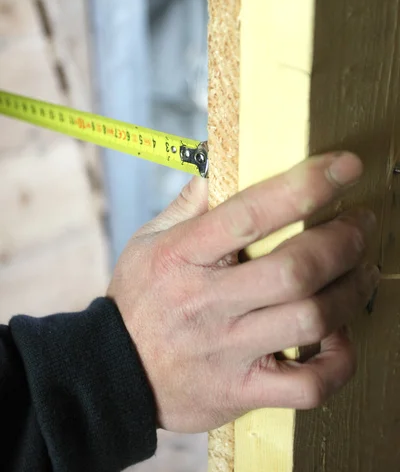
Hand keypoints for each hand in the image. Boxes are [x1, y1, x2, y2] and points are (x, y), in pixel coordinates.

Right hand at [107, 152, 377, 432]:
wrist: (115, 376)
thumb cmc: (139, 301)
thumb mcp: (148, 241)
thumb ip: (189, 203)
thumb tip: (218, 163)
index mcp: (184, 256)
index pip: (250, 214)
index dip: (304, 186)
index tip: (344, 167)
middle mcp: (208, 302)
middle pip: (294, 270)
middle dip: (343, 241)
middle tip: (361, 224)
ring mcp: (227, 350)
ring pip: (310, 320)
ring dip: (351, 291)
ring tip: (363, 271)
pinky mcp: (242, 390)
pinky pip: (308, 386)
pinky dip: (339, 361)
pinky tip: (339, 336)